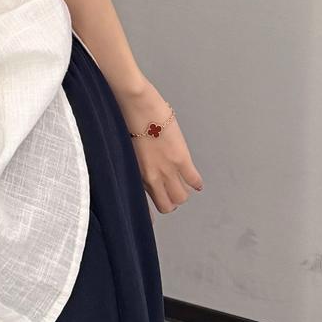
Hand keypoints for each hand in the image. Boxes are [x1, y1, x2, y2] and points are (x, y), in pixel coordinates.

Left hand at [118, 81, 203, 213]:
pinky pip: (194, 180)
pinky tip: (196, 182)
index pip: (144, 204)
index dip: (150, 213)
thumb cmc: (124, 121)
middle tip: (171, 192)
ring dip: (184, 192)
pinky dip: (196, 182)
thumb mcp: (125, 148)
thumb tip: (139, 164)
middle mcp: (150, 177)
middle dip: (170, 201)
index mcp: (134, 174)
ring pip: (182, 197)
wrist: (135, 105)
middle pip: (167, 205)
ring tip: (183, 184)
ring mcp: (167, 170)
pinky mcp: (181, 159)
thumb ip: (134, 162)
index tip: (151, 216)